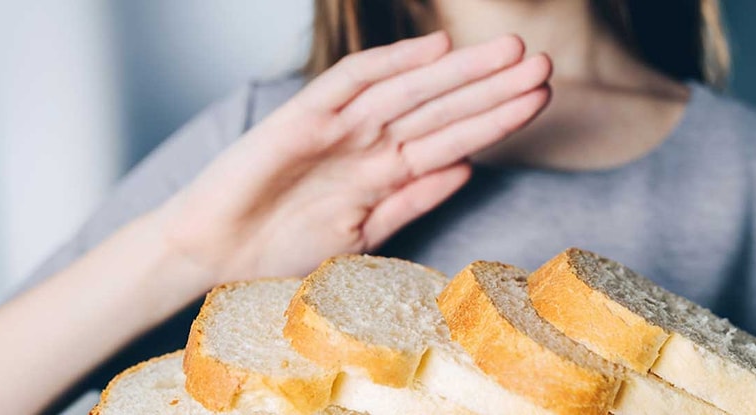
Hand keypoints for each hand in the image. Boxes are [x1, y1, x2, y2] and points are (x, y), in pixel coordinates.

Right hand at [155, 32, 551, 285]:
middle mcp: (368, 143)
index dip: (496, 118)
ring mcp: (337, 128)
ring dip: (459, 75)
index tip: (539, 99)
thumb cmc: (280, 249)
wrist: (212, 256)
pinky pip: (349, 85)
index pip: (452, 138)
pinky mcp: (300, 120)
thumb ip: (410, 201)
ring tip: (510, 53)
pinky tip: (432, 51)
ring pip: (409, 93)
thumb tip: (465, 168)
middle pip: (441, 109)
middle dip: (492, 88)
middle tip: (542, 64)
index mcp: (385, 171)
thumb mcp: (361, 235)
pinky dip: (389, 66)